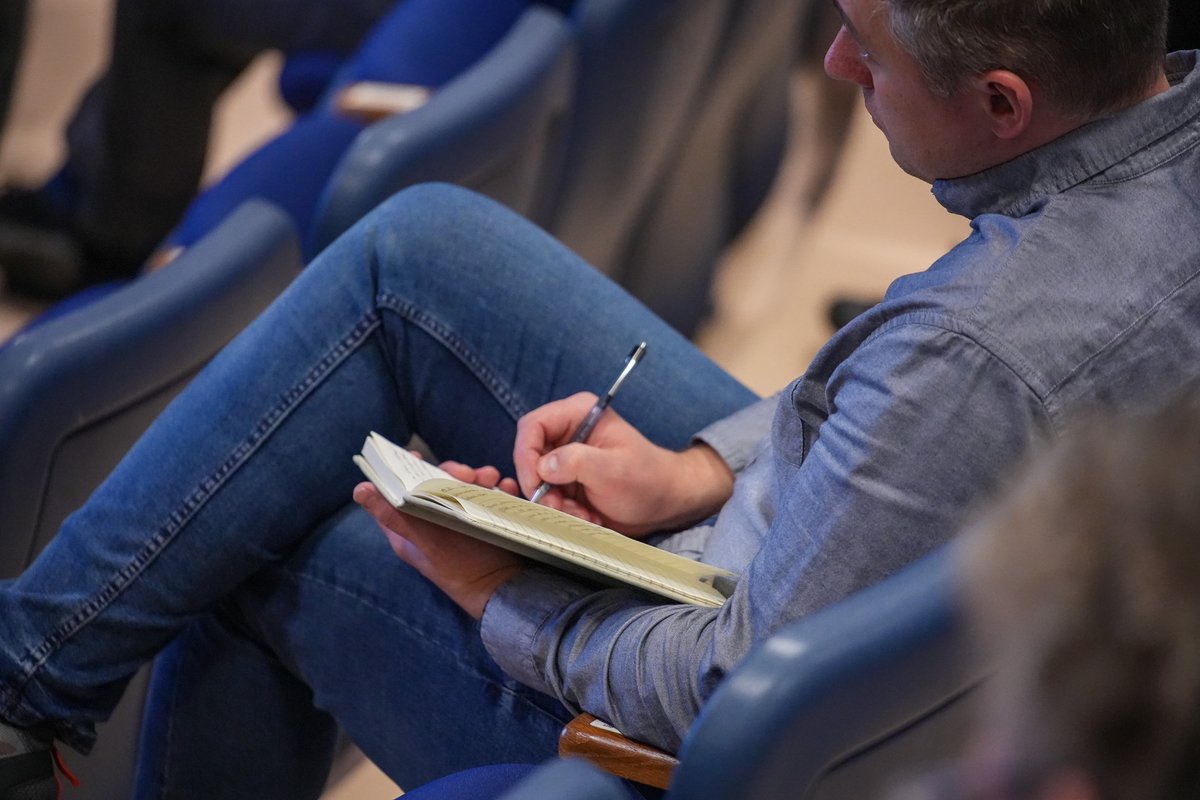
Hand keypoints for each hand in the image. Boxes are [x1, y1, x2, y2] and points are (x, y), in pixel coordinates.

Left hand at [354, 460, 523, 618]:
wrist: (506, 590)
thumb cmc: (462, 570)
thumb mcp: (426, 542)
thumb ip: (394, 515)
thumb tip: (360, 489)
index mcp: (411, 529)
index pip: (397, 495)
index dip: (402, 472)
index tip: (418, 456)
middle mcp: (434, 523)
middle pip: (435, 484)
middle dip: (453, 473)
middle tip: (470, 474)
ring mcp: (461, 521)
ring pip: (464, 487)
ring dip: (480, 477)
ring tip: (494, 479)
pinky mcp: (485, 521)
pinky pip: (489, 496)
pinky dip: (499, 488)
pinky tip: (508, 488)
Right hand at [513, 393, 734, 536]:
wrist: (665, 502)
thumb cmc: (648, 479)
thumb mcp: (614, 470)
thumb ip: (576, 462)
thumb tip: (543, 467)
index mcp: (579, 413)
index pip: (533, 425)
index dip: (525, 454)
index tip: (534, 483)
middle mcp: (568, 432)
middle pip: (529, 456)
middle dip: (542, 487)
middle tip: (559, 506)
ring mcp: (566, 457)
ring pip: (537, 481)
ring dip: (555, 504)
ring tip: (584, 514)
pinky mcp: (568, 480)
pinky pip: (549, 496)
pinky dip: (563, 511)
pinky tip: (588, 515)